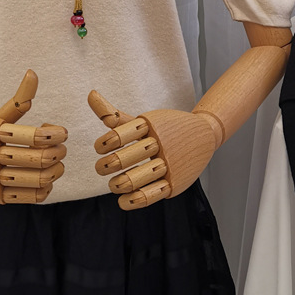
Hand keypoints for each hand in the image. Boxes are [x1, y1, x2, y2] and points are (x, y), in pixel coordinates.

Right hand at [0, 70, 66, 203]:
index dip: (54, 134)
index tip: (62, 132)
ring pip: (34, 180)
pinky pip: (25, 197)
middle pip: (37, 158)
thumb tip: (34, 73)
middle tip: (62, 147)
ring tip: (58, 163)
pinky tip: (46, 179)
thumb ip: (19, 99)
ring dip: (54, 172)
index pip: (33, 135)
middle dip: (57, 152)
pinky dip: (42, 190)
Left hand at [88, 91, 216, 210]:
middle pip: (136, 153)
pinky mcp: (176, 183)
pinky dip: (138, 199)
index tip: (99, 147)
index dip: (110, 140)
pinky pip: (156, 193)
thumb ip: (114, 114)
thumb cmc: (163, 128)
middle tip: (100, 168)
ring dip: (124, 182)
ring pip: (145, 174)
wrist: (204, 134)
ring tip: (112, 184)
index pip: (128, 131)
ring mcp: (171, 164)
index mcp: (152, 125)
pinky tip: (123, 200)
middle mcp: (163, 143)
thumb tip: (90, 94)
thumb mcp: (140, 121)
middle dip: (113, 162)